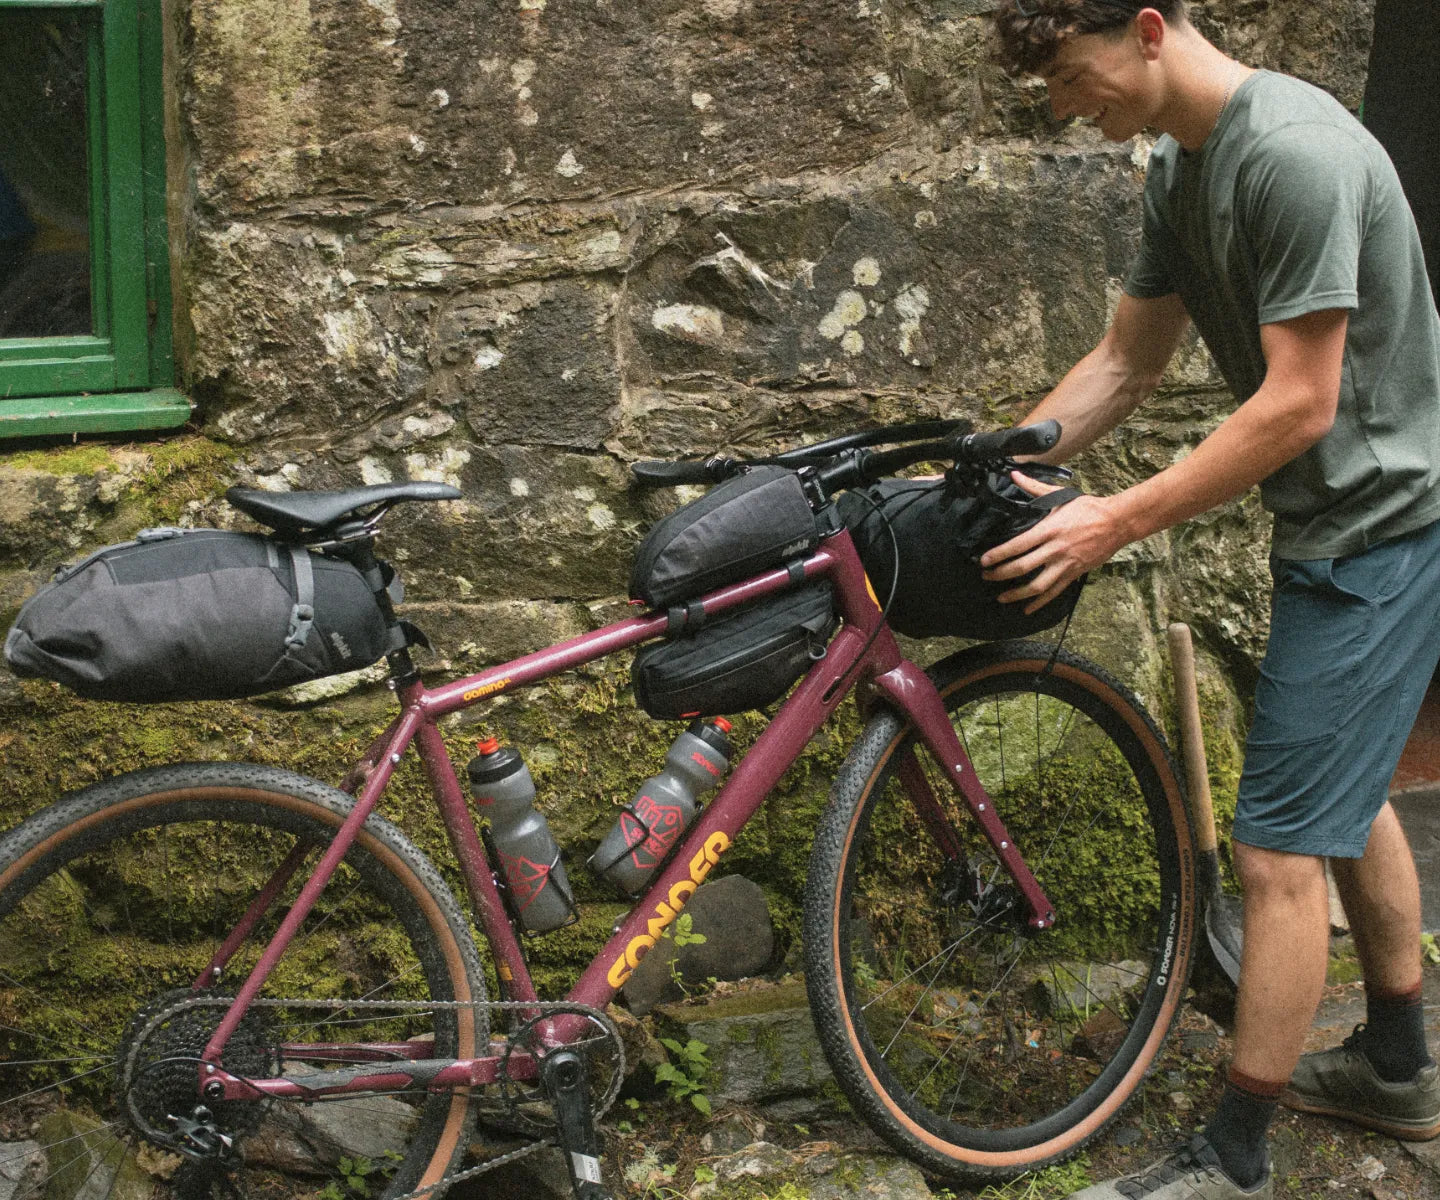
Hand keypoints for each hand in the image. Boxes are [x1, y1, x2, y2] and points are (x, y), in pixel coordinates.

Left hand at [979, 471, 1128, 612]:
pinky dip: (1040, 602)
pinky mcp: (1074, 574)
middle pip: (1022, 567)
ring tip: (1001, 597)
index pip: (1017, 545)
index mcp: (1049, 529)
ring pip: (1037, 585)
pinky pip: (1054, 592)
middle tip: (986, 577)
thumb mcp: (1060, 496)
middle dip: (1000, 574)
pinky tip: (1027, 609)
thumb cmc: (1087, 508)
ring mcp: (1065, 564)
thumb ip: (1035, 488)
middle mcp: (1055, 549)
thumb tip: (1014, 474)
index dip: (998, 555)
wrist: (1117, 522)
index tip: (983, 561)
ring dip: (1017, 594)